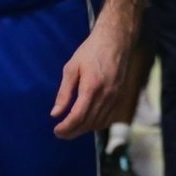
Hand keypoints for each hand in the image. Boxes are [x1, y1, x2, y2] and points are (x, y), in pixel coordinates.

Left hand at [51, 14, 128, 138]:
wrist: (115, 42)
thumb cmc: (90, 52)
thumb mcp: (71, 68)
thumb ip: (64, 93)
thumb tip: (55, 114)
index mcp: (92, 87)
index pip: (78, 117)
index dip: (66, 128)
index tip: (56, 131)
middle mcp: (106, 96)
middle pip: (88, 124)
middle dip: (73, 132)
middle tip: (60, 133)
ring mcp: (116, 99)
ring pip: (99, 124)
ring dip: (84, 129)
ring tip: (71, 128)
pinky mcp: (120, 99)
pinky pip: (108, 119)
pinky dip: (96, 124)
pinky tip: (86, 122)